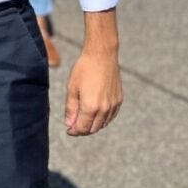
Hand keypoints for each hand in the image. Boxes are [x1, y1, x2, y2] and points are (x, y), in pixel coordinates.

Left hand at [65, 10, 122, 134]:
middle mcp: (104, 109)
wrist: (102, 56)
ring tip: (83, 121)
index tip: (68, 131)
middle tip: (74, 127)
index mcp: (91, 106)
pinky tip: (95, 115)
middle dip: (83, 130)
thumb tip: (69, 124)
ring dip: (93, 126)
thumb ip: (71, 108)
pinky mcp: (119, 100)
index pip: (82, 128)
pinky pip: (111, 116)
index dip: (74, 131)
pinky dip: (103, 119)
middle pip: (93, 128)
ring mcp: (113, 105)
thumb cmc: (84, 70)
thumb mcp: (72, 88)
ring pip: (103, 124)